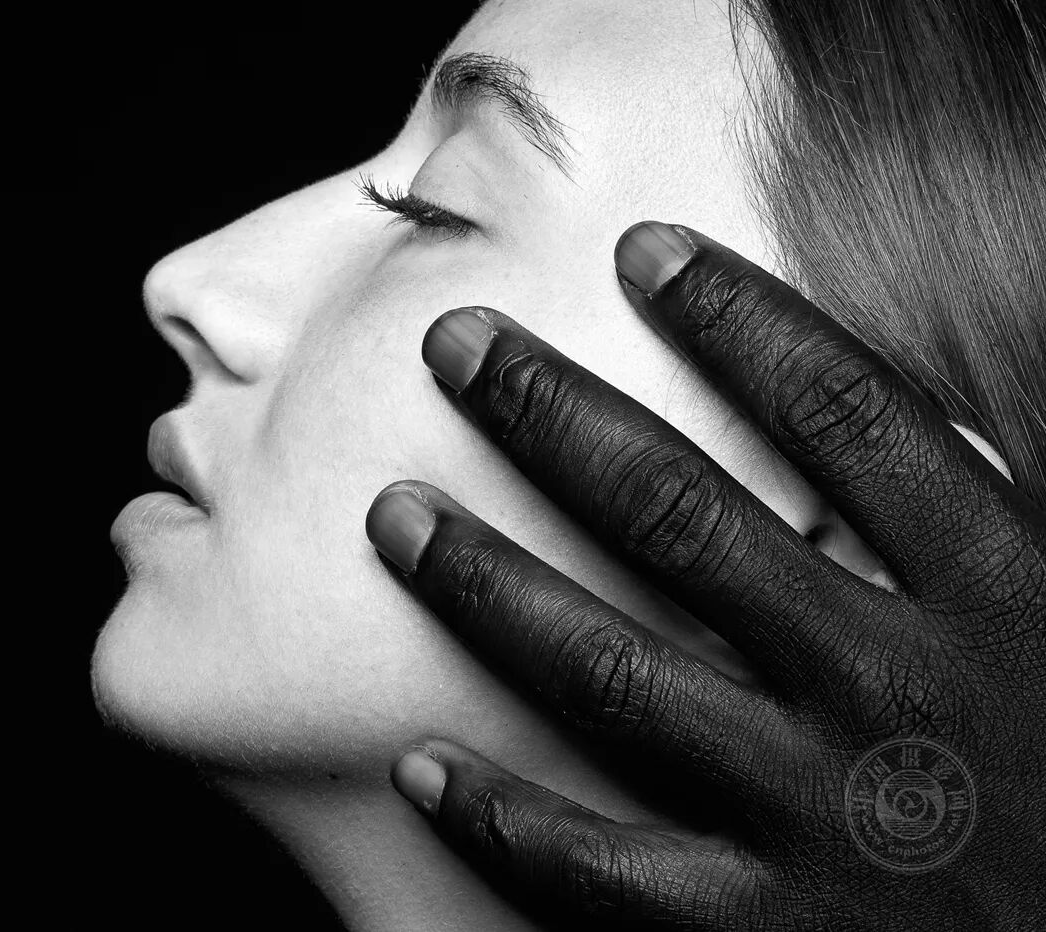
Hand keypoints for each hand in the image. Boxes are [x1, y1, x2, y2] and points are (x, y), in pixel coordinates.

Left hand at [365, 222, 1045, 929]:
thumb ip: (996, 495)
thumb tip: (944, 383)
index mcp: (992, 590)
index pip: (842, 410)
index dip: (736, 316)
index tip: (643, 252)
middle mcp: (888, 689)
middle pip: (681, 517)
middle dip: (551, 415)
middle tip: (456, 345)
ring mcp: (817, 815)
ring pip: (611, 675)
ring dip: (485, 586)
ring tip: (397, 515)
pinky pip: (603, 873)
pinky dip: (502, 819)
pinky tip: (419, 765)